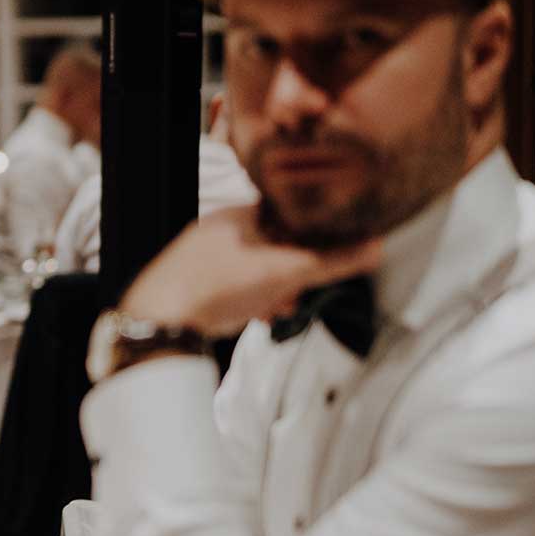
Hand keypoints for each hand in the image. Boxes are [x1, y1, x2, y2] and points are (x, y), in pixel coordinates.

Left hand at [119, 206, 382, 337]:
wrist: (160, 322)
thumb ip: (330, 261)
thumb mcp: (285, 271)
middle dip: (294, 269)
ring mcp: (203, 261)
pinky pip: (235, 290)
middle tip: (304, 287)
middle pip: (272, 245)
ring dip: (275, 289)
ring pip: (254, 271)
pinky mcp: (195, 288)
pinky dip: (253, 301)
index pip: (284, 213)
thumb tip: (374, 248)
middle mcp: (218, 234)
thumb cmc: (214, 285)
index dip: (311, 232)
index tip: (329, 250)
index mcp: (236, 216)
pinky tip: (261, 316)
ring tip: (283, 306)